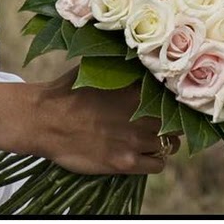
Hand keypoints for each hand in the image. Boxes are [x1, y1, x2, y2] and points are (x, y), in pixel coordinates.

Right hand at [32, 69, 166, 175]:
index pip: (174, 95)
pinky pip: (158, 165)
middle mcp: (142, 114)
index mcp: (137, 89)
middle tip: (163, 122)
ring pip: (171, 145)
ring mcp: (135, 140)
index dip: (175, 100)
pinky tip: (144, 154)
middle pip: (178, 121)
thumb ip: (122, 68)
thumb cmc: (67, 91)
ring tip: (152, 139)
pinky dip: (155, 160)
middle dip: (173, 122)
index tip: (172, 102)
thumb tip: (137, 58)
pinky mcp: (126, 163)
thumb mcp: (97, 69)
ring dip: (164, 142)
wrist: (45, 119)